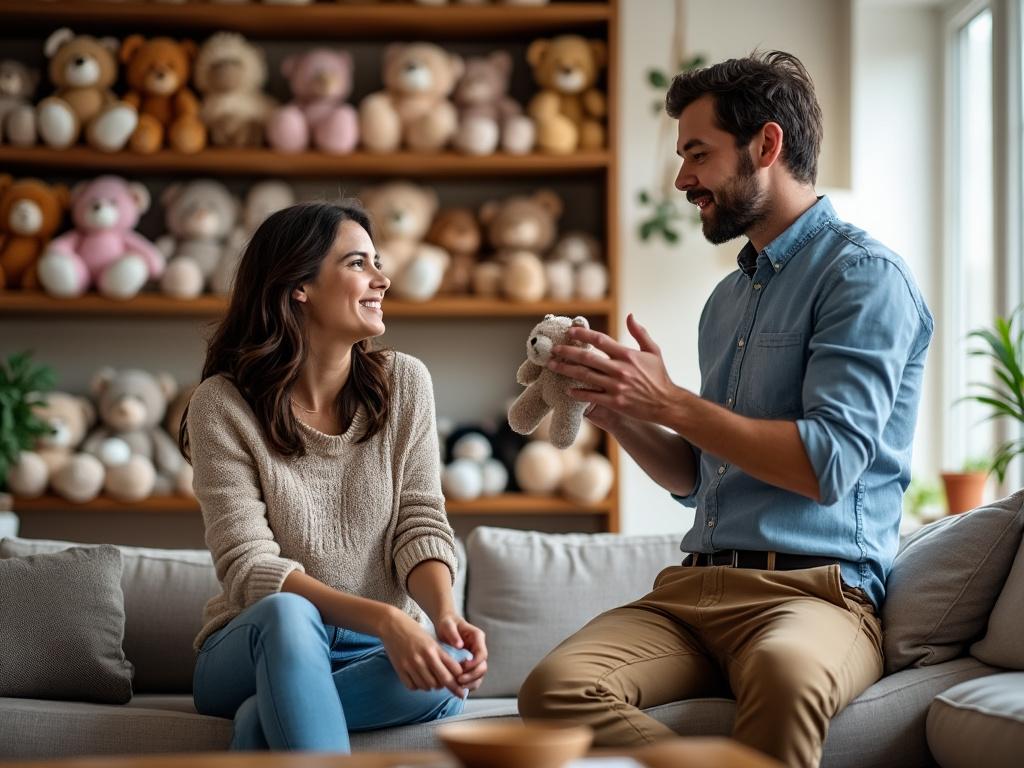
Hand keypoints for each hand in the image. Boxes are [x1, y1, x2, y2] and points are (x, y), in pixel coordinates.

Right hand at [379, 608, 464, 696]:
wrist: (392, 625)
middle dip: (453, 688)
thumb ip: (441, 656)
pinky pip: (413, 686)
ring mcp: (411, 665)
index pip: (453, 669)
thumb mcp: (431, 640)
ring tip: (434, 680)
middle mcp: (424, 658)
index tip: (463, 682)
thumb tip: (452, 674)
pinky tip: (420, 680)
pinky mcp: (400, 669)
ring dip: (433, 686)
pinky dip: (418, 686)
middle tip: (458, 692)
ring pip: (428, 686)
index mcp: (434, 649)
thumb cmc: (414, 632)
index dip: (460, 678)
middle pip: (443, 680)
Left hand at [434, 613, 488, 691]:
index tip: (462, 668)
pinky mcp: (471, 662)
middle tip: (459, 681)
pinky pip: (474, 676)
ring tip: (458, 685)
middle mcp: (479, 647)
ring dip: (471, 682)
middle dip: (472, 676)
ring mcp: (476, 655)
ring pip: (480, 673)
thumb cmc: (446, 622)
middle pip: (483, 666)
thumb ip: (453, 634)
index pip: (482, 654)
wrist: (446, 623)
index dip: (474, 664)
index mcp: (477, 637)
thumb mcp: (447, 625)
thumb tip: (460, 645)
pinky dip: (469, 682)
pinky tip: (459, 685)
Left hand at [548, 313, 680, 424]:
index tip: (570, 331)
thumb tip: (629, 315)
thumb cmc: (659, 377)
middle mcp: (620, 369)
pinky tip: (567, 389)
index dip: (583, 334)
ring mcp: (616, 386)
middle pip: (587, 357)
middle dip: (567, 352)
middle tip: (553, 350)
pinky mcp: (615, 402)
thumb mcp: (653, 351)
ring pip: (585, 376)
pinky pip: (591, 396)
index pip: (600, 340)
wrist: (667, 403)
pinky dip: (578, 392)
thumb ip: (640, 332)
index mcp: (627, 355)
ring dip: (566, 370)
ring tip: (552, 366)